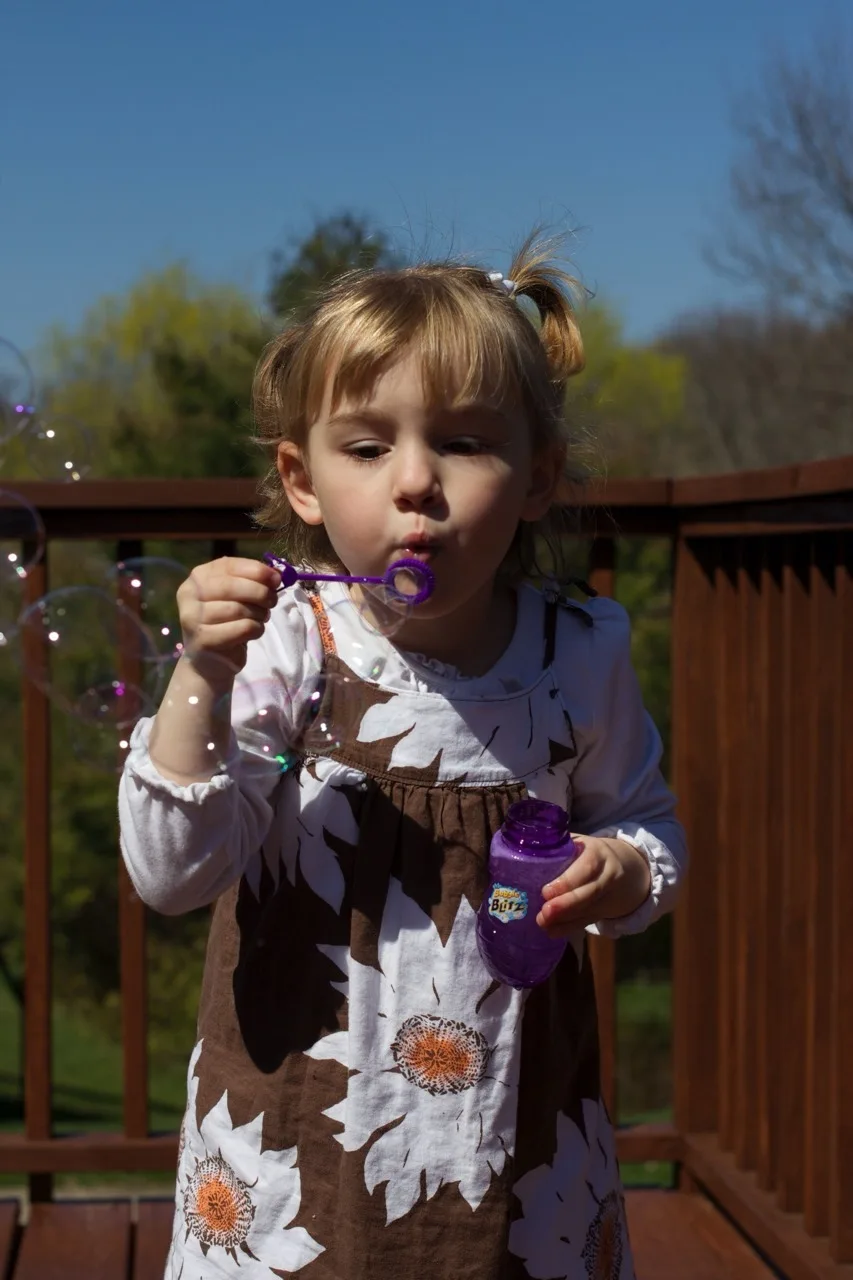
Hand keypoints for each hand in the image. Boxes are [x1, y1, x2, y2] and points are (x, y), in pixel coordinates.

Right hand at [177, 557, 280, 679]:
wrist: (210, 660)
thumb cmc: (227, 622)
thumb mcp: (238, 596)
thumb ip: (252, 581)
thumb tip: (276, 574)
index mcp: (198, 577)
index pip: (229, 565)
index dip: (256, 570)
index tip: (276, 579)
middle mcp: (190, 594)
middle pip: (232, 586)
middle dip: (260, 592)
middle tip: (272, 601)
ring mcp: (192, 617)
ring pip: (238, 609)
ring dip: (259, 613)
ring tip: (260, 618)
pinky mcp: (202, 640)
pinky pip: (241, 628)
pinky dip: (255, 629)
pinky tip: (254, 631)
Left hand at [535, 837, 651, 937]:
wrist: (623, 866)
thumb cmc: (588, 851)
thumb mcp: (578, 842)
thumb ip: (557, 846)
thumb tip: (525, 848)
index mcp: (598, 852)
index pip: (586, 868)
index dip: (567, 881)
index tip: (545, 891)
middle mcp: (608, 874)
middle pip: (590, 892)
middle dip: (566, 905)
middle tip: (544, 913)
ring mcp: (608, 895)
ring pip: (589, 909)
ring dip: (565, 920)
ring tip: (543, 923)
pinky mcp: (604, 910)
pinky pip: (587, 921)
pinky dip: (568, 928)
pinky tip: (552, 931)